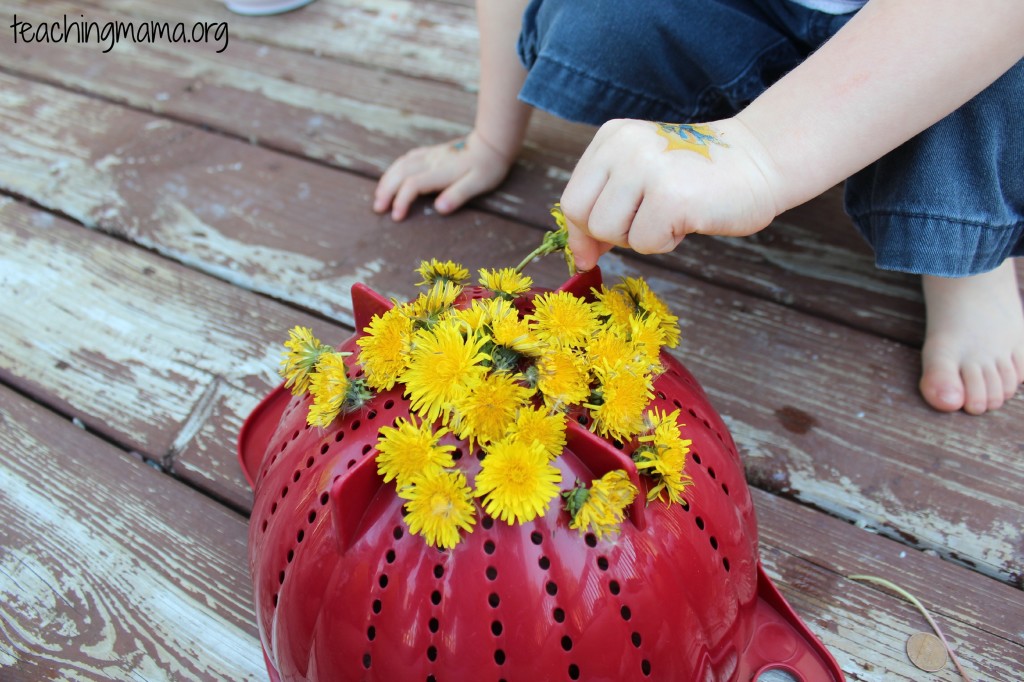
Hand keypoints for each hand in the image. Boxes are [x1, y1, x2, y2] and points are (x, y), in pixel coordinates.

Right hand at [373, 130, 514, 220]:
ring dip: (387, 180)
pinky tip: (392, 176)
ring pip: (400, 164)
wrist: (492, 143)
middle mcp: (431, 161)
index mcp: (441, 171)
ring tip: (379, 195)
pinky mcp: (432, 153)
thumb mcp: (478, 184)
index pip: (413, 184)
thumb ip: (458, 195)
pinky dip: (395, 169)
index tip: (396, 217)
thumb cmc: (488, 167)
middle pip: (400, 173)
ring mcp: (430, 155)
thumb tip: (439, 209)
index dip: (402, 200)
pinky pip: (407, 159)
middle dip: (386, 191)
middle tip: (378, 208)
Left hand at [560, 118, 780, 270]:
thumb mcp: (640, 177)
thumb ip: (605, 207)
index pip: (572, 199)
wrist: (758, 162)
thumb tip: (580, 256)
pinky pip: (644, 243)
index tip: (595, 250)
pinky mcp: (670, 195)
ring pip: (610, 233)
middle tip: (648, 221)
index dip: (582, 232)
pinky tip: (688, 218)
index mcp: (612, 137)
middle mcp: (624, 146)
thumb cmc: (697, 177)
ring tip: (670, 214)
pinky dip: (666, 242)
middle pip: (585, 218)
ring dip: (640, 237)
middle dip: (613, 234)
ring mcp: (646, 168)